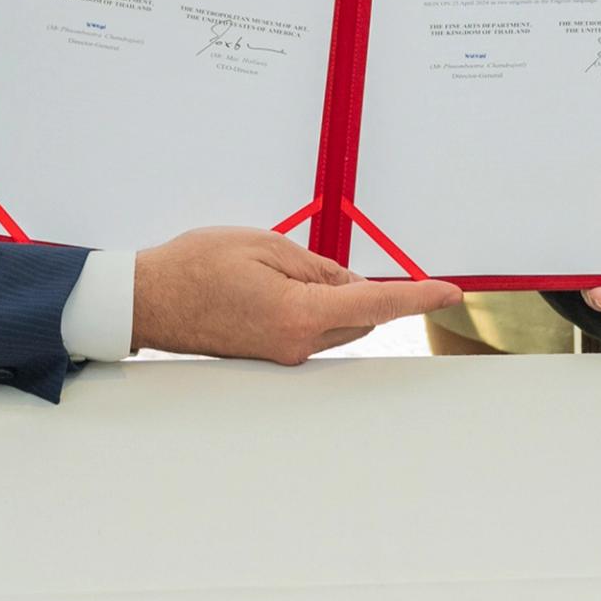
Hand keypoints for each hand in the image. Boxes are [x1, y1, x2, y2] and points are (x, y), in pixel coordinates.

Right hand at [134, 227, 458, 365]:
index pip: (375, 305)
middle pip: (359, 317)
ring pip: (337, 325)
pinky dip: (313, 308)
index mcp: (299, 313)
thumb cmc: (197, 266)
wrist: (150, 300)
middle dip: (364, 290)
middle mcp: (297, 344)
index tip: (450, 293)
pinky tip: (281, 286)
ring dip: (336, 299)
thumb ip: (317, 266)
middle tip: (323, 261)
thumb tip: (350, 284)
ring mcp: (283, 355)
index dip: (417, 298)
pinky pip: (312, 331)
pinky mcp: (272, 355)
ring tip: (283, 270)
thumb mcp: (265, 245)